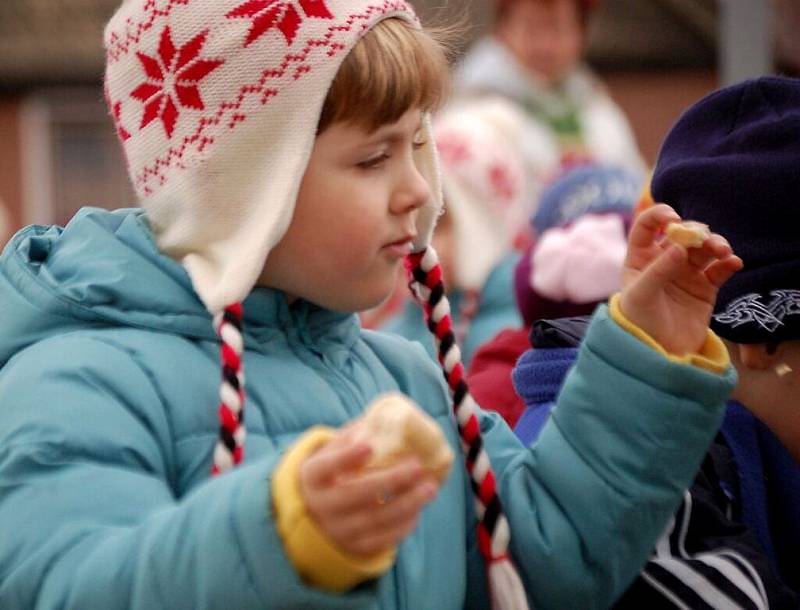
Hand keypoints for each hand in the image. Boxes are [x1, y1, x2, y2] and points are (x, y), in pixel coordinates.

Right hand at [299, 425, 439, 556]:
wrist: (312, 517)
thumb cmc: (330, 474)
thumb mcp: (331, 454)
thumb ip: (353, 437)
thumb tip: (387, 415)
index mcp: (312, 477)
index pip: (325, 467)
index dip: (345, 458)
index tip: (369, 446)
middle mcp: (321, 506)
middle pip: (355, 494)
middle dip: (389, 481)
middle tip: (417, 466)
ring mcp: (337, 530)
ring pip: (374, 519)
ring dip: (406, 503)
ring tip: (430, 487)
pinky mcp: (353, 547)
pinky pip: (381, 539)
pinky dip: (403, 525)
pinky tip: (418, 508)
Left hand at [620, 204, 742, 355]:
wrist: (657, 353)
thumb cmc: (639, 322)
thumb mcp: (641, 295)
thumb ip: (658, 271)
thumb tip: (680, 247)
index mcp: (641, 257)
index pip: (647, 226)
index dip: (659, 215)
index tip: (674, 219)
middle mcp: (664, 260)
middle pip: (684, 234)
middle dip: (697, 232)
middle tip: (706, 241)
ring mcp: (686, 272)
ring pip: (705, 249)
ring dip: (717, 244)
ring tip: (723, 251)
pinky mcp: (705, 287)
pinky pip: (720, 269)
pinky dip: (728, 263)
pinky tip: (733, 263)